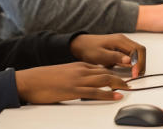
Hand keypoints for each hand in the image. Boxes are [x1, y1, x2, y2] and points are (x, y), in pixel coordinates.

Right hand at [15, 62, 129, 102]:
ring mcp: (78, 80)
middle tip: (132, 83)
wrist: (30, 80)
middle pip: (107, 72)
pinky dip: (108, 94)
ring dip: (119, 84)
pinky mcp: (74, 90)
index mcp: (78, 65)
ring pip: (104, 79)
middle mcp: (81, 70)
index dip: (115, 72)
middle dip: (122, 77)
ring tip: (130, 88)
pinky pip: (95, 92)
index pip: (101, 67)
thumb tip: (85, 85)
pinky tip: (116, 96)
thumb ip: (76, 76)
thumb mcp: (63, 74)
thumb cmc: (44, 79)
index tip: (124, 77)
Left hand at [70, 34, 145, 77]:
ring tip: (134, 75)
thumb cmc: (88, 49)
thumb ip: (115, 57)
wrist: (80, 45)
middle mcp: (123, 40)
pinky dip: (134, 63)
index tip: (135, 73)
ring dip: (138, 63)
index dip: (139, 62)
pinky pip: (132, 54)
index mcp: (120, 40)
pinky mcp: (120, 48)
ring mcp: (122, 43)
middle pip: (140, 51)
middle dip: (141, 64)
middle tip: (137, 76)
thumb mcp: (100, 55)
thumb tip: (129, 60)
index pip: (138, 50)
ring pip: (137, 53)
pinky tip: (130, 70)